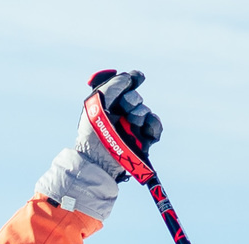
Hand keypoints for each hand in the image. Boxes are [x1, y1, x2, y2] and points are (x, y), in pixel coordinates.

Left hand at [36, 70, 162, 221]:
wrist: (98, 160)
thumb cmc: (92, 133)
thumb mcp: (97, 104)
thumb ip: (113, 85)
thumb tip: (130, 77)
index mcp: (108, 107)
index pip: (124, 88)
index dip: (132, 81)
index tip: (138, 78)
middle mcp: (120, 116)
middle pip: (135, 99)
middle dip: (131, 101)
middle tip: (123, 110)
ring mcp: (132, 129)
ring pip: (145, 112)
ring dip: (139, 115)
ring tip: (130, 124)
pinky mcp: (142, 142)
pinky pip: (155, 127)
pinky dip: (153, 126)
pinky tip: (145, 129)